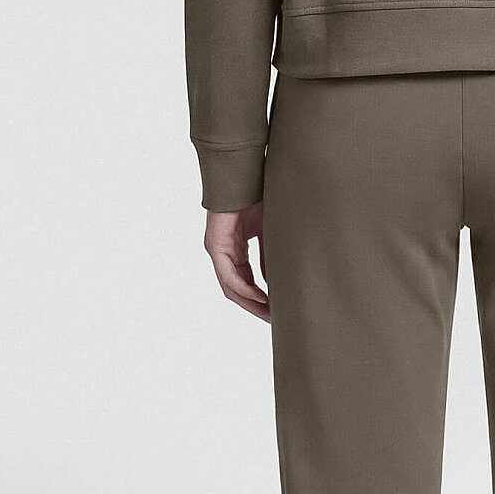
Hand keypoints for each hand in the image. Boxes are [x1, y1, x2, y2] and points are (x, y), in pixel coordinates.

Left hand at [204, 202, 268, 320]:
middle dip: (257, 307)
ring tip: (269, 315)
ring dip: (251, 303)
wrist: (247, 173)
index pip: (247, 282)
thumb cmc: (259, 197)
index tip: (279, 311)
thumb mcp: (270, 234)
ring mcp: (218, 250)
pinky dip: (245, 289)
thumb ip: (269, 258)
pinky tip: (261, 297)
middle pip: (237, 290)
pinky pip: (229, 275)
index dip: (262, 299)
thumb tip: (277, 283)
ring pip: (231, 287)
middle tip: (275, 320)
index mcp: (236, 249)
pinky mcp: (216, 245)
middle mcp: (225, 252)